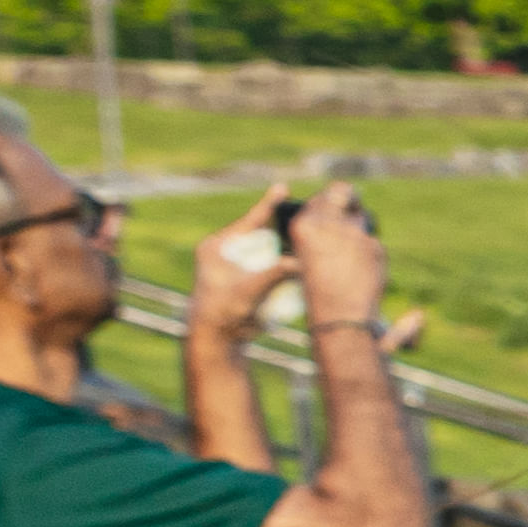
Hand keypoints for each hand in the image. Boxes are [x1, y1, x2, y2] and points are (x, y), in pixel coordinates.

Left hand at [187, 189, 292, 335]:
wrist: (218, 338)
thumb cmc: (223, 311)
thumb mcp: (247, 289)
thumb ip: (273, 273)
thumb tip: (300, 262)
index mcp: (218, 246)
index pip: (248, 221)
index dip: (268, 205)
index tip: (282, 188)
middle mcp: (229, 252)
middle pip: (263, 233)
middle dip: (284, 227)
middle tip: (305, 217)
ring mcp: (241, 266)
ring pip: (270, 251)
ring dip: (289, 248)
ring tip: (309, 240)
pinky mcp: (251, 280)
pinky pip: (274, 267)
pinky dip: (287, 266)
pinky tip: (304, 263)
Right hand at [287, 187, 388, 327]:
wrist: (338, 315)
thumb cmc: (319, 288)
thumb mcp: (310, 253)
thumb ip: (326, 229)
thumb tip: (348, 210)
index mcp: (304, 225)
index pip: (324, 195)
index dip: (334, 197)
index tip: (340, 202)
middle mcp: (327, 223)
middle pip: (345, 192)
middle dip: (352, 199)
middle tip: (355, 208)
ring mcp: (352, 233)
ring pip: (363, 218)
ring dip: (361, 229)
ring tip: (353, 252)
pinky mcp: (373, 245)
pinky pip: (373, 242)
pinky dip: (371, 252)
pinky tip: (363, 269)